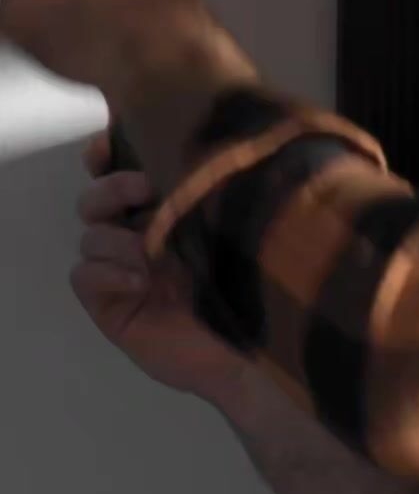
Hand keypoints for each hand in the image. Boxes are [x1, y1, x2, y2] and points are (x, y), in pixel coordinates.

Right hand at [71, 130, 248, 401]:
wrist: (254, 349)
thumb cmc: (258, 284)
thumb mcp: (246, 228)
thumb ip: (226, 193)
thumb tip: (222, 145)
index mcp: (173, 211)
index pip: (126, 174)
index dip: (110, 154)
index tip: (112, 144)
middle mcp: (143, 235)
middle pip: (97, 198)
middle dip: (113, 187)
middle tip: (146, 188)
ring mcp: (124, 270)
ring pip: (90, 234)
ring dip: (116, 238)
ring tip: (153, 254)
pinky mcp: (111, 304)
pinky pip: (84, 275)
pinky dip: (106, 272)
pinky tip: (140, 281)